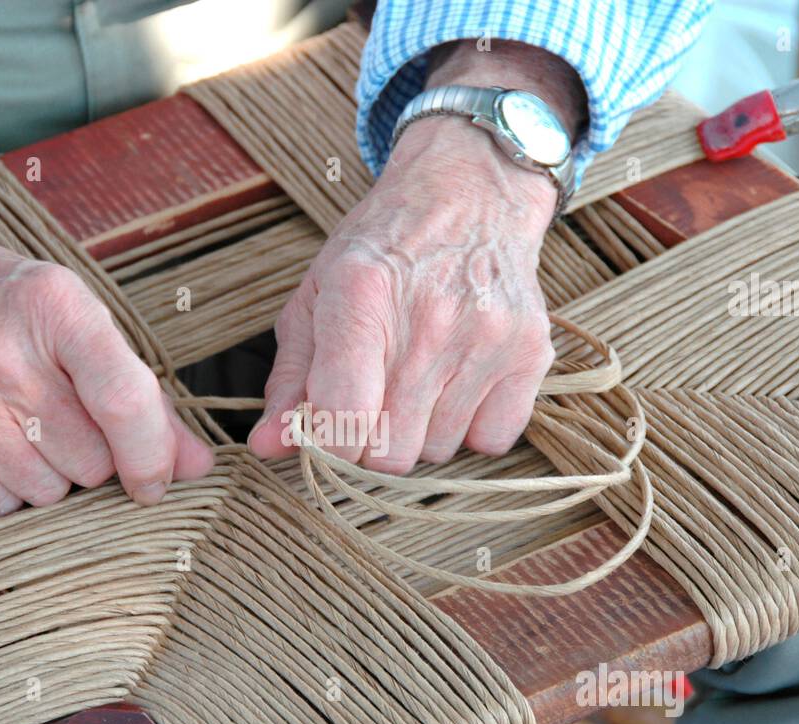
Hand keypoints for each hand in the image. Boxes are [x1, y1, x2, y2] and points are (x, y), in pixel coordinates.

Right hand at [0, 153, 213, 515]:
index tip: (156, 482)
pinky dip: (1, 486)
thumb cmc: (2, 303)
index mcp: (55, 308)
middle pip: (89, 463)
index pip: (123, 401)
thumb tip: (199, 468)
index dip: (151, 456)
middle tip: (60, 418)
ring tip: (17, 422)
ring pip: (44, 493)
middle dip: (91, 457)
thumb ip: (142, 394)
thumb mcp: (76, 318)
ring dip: (46, 473)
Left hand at [249, 40, 585, 473]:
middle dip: (375, 440)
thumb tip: (269, 446)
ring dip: (422, 429)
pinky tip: (460, 380)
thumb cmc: (381, 251)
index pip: (344, 421)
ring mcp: (486, 337)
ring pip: (438, 450)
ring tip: (421, 375)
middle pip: (391, 453)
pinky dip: (472, 425)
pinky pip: (491, 441)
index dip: (331, 442)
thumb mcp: (317, 297)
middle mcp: (428, 318)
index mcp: (359, 295)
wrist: (469, 194)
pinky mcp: (529, 352)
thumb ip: (290, 378)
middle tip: (377, 397)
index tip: (334, 423)